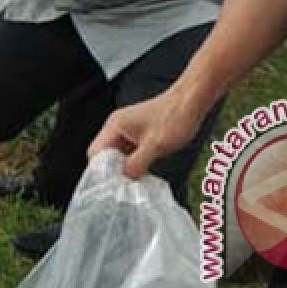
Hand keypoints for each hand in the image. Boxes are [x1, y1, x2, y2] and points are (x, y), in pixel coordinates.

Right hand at [88, 87, 209, 179]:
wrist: (191, 102)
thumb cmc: (174, 117)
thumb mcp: (155, 146)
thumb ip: (136, 164)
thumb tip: (124, 180)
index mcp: (115, 126)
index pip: (95, 152)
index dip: (101, 170)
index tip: (112, 185)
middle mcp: (117, 126)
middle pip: (104, 154)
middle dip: (113, 170)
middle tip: (125, 185)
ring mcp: (127, 129)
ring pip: (117, 154)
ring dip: (124, 166)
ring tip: (135, 180)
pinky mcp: (138, 133)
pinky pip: (128, 151)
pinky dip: (132, 161)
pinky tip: (142, 171)